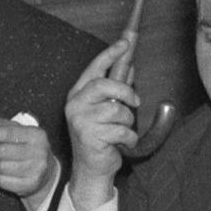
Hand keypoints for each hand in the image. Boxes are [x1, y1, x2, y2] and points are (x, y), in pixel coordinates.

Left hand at [0, 119, 58, 201]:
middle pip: (1, 151)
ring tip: (1, 162)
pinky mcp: (30, 184)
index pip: (7, 132)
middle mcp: (38, 151)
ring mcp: (36, 169)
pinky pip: (3, 181)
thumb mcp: (20, 133)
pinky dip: (0, 178)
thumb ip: (1, 124)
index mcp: (35, 135)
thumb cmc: (29, 150)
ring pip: (1, 167)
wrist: (48, 174)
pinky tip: (8, 173)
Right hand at [62, 37, 139, 210]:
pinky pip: (121, 130)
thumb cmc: (100, 137)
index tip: (126, 41)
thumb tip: (130, 66)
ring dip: (127, 123)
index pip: (94, 68)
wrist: (91, 169)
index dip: (110, 53)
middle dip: (125, 92)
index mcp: (78, 94)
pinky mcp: (89, 136)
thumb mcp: (108, 110)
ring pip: (117, 110)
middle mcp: (75, 105)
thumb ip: (117, 89)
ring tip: (120, 132)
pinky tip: (120, 144)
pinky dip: (129, 139)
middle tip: (135, 102)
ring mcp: (80, 120)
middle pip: (104, 85)